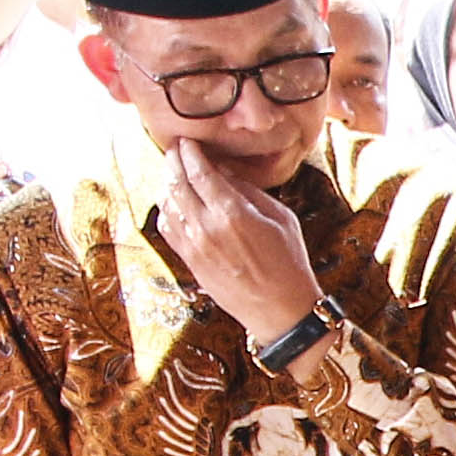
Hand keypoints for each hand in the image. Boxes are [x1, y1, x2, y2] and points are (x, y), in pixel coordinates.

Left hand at [165, 137, 325, 348]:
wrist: (282, 314)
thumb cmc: (290, 264)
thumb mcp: (281, 218)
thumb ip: (249, 191)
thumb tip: (224, 172)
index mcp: (233, 213)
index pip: (199, 171)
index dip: (189, 152)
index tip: (187, 141)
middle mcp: (208, 228)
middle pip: (177, 183)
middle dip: (173, 161)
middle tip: (175, 150)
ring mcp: (195, 247)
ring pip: (167, 204)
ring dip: (167, 183)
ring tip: (172, 172)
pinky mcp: (191, 263)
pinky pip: (168, 228)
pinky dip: (166, 210)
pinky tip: (173, 202)